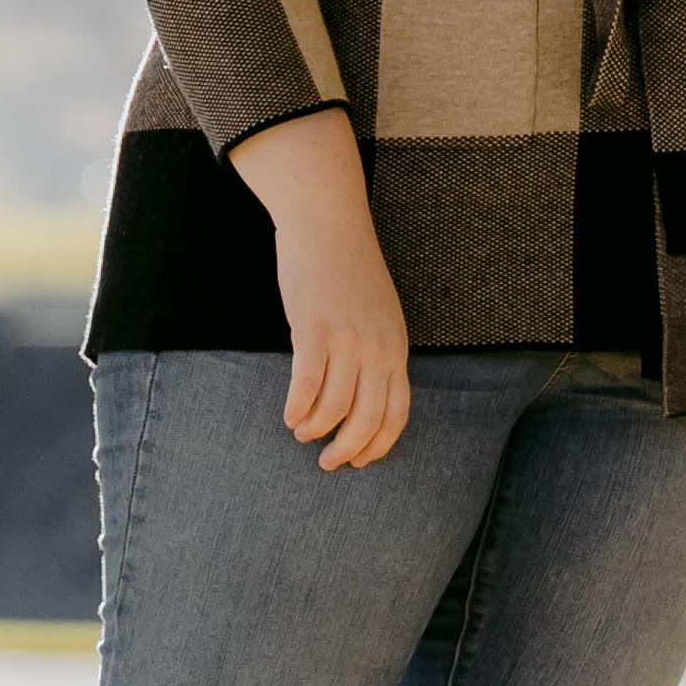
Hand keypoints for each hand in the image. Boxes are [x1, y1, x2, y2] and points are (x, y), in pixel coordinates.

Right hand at [229, 109, 413, 468]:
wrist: (328, 223)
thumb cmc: (348, 270)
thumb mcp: (378, 315)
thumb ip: (375, 352)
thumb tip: (361, 395)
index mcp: (395, 347)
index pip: (396, 413)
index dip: (378, 444)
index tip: (360, 461)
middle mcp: (377, 348)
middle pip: (367, 419)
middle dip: (347, 450)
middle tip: (329, 463)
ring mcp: (346, 339)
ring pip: (335, 409)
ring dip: (316, 430)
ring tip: (302, 433)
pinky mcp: (314, 329)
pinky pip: (306, 385)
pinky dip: (297, 409)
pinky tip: (288, 416)